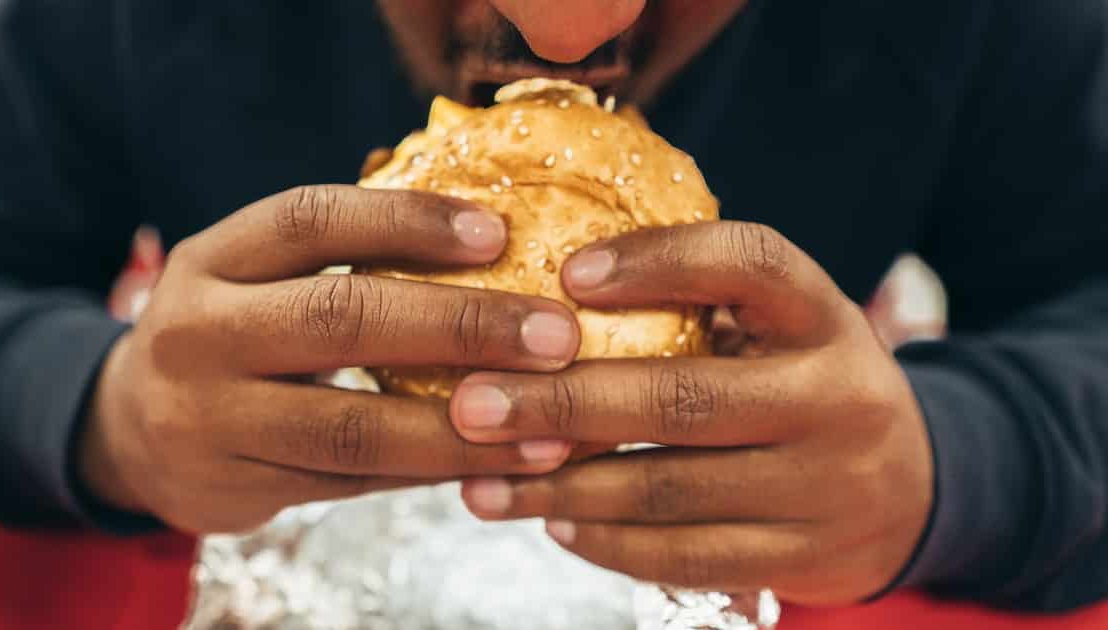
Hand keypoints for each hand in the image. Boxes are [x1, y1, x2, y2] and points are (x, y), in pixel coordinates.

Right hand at [79, 186, 581, 532]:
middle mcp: (199, 333)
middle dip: (460, 325)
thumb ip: (340, 260)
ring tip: (548, 425)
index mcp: (212, 259)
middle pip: (339, 318)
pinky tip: (495, 464)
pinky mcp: (237, 489)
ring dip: (462, 428)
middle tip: (557, 336)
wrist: (127, 429)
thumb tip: (494, 246)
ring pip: (351, 426)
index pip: (310, 220)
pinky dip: (430, 472)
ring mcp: (210, 420)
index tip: (498, 233)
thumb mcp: (254, 277)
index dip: (407, 221)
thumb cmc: (229, 332)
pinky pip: (352, 483)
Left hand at [448, 221, 933, 604]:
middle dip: (564, 403)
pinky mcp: (806, 558)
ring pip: (671, 490)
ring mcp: (827, 486)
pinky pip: (687, 556)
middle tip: (472, 405)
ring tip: (481, 482)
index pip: (751, 264)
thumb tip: (546, 299)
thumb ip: (700, 310)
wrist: (916, 490)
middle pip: (685, 397)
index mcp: (825, 317)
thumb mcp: (781, 330)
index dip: (659, 261)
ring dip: (562, 489)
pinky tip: (552, 523)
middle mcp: (836, 398)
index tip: (566, 272)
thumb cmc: (805, 386)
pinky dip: (608, 542)